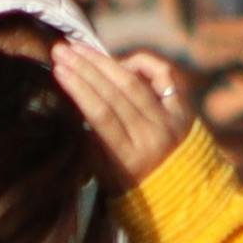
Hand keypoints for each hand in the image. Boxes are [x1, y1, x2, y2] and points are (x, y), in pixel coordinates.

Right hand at [50, 31, 194, 183]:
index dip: (79, 89)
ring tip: (79, 49)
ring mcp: (172, 120)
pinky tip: (122, 62)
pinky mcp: (184, 107)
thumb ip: (91, 143)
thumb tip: (76, 105)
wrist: (183, 193)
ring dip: (103, 61)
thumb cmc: (133, 185)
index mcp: (130, 157)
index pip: (101, 114)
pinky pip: (164, 74)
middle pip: (114, 92)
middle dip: (84, 67)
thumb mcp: (105, 174)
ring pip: (134, 81)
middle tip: (61, 50)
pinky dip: (142, 63)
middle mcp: (153, 135)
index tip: (58, 70)